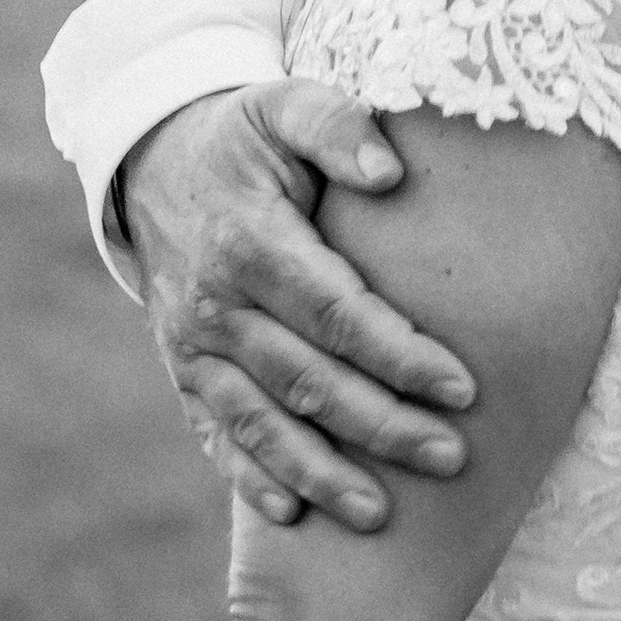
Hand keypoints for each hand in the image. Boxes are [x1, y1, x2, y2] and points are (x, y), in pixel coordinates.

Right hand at [121, 82, 475, 529]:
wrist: (156, 161)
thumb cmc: (249, 134)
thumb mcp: (287, 103)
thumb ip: (338, 125)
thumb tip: (389, 171)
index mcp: (250, 243)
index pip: (336, 313)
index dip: (399, 354)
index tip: (464, 387)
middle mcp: (214, 305)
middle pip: (308, 380)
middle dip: (381, 427)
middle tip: (453, 458)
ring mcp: (192, 347)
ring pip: (261, 423)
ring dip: (321, 473)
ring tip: (383, 516)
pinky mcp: (181, 373)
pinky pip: (214, 434)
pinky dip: (250, 477)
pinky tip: (293, 516)